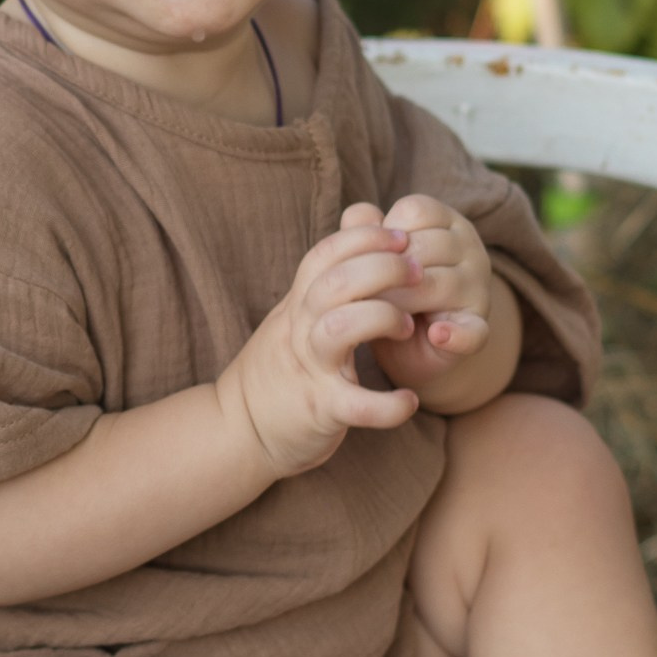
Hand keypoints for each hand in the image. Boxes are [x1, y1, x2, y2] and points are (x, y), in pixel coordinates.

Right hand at [217, 219, 422, 477]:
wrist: (238, 430)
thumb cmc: (280, 370)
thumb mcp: (295, 318)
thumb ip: (324, 280)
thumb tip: (356, 226)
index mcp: (297, 305)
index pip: (325, 254)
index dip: (364, 238)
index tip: (402, 237)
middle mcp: (299, 330)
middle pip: (335, 282)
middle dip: (384, 269)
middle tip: (418, 274)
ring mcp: (308, 370)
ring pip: (339, 329)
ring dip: (382, 319)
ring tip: (407, 327)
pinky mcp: (320, 410)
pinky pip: (356, 404)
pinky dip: (387, 405)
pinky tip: (408, 401)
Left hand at [361, 195, 493, 396]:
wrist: (407, 344)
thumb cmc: (390, 289)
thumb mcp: (373, 257)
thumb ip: (362, 231)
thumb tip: (359, 217)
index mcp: (446, 222)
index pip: (415, 210)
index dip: (383, 235)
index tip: (370, 259)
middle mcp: (470, 249)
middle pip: (426, 246)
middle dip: (386, 272)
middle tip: (363, 294)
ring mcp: (478, 289)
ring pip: (442, 284)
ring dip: (403, 302)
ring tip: (381, 315)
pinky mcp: (478, 328)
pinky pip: (474, 330)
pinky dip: (457, 334)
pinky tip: (437, 335)